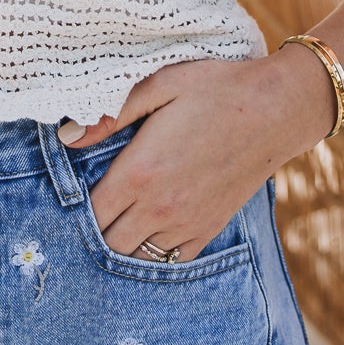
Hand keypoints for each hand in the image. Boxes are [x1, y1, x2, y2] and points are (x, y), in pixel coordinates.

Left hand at [58, 50, 335, 260]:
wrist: (277, 109)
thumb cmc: (216, 88)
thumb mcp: (160, 84)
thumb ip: (111, 114)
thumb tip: (66, 137)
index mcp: (141, 171)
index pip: (90, 213)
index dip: (73, 209)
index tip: (67, 196)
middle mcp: (160, 206)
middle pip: (108, 244)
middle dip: (92, 232)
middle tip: (87, 210)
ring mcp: (187, 223)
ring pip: (137, 257)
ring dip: (122, 244)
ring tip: (115, 222)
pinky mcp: (209, 229)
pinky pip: (171, 260)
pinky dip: (154, 252)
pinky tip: (148, 230)